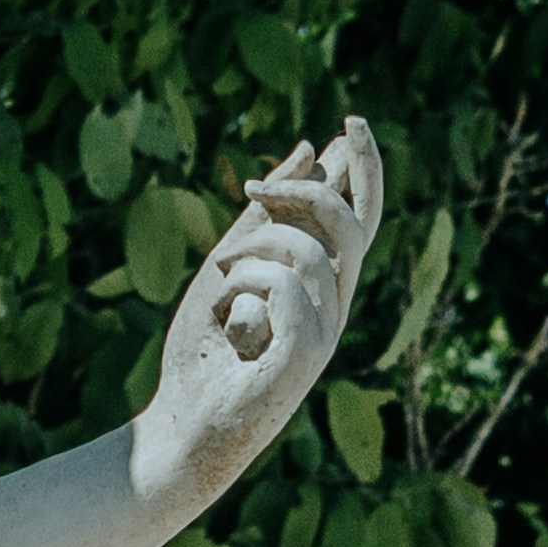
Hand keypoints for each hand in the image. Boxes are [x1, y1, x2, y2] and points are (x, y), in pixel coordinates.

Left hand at [140, 118, 386, 497]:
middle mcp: (336, 307)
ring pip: (309, 252)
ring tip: (219, 276)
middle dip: (320, 187)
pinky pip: (286, 289)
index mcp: (325, 284)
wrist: (184, 424)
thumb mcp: (232, 264)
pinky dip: (247, 288)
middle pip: (353, 226)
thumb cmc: (205, 352)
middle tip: (256, 179)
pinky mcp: (307, 357)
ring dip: (252, 249)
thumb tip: (311, 146)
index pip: (361, 216)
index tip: (349, 121)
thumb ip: (266, 212)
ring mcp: (327, 334)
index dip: (364, 168)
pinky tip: (226, 314)